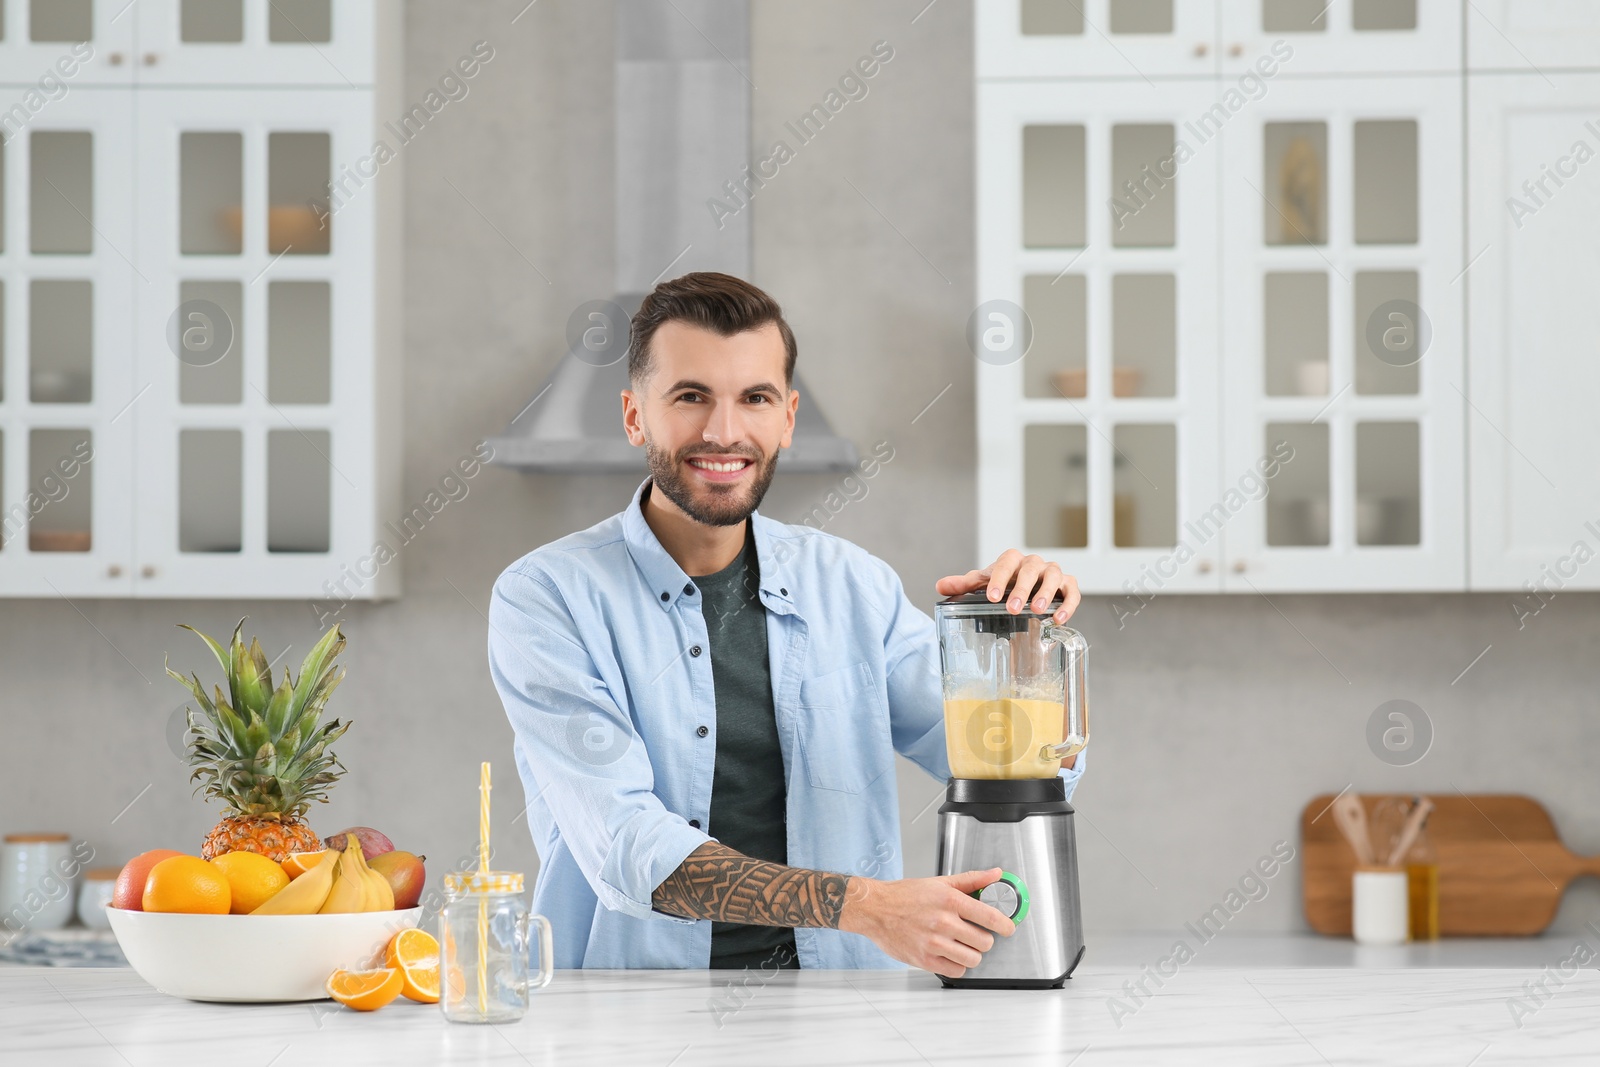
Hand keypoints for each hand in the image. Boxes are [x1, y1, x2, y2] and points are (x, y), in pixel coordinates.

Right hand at [838, 868, 1014, 977]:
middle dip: (983, 939)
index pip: (990, 916)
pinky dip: (957, 964)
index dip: (1005, 925)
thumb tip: (996, 875)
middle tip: (975, 934)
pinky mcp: (924, 960)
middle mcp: (943, 922)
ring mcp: (934, 943)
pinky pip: (956, 970)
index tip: (1008, 928)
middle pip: (985, 942)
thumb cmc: (905, 895)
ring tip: (962, 945)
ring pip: (973, 959)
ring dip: (971, 954)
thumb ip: (972, 880)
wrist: (875, 909)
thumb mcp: (940, 882)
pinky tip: (949, 954)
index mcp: (950, 900)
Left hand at [935, 549, 1080, 622]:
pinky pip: (1072, 592)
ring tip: (1037, 610)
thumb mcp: (984, 584)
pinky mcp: (1067, 586)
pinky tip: (1058, 619)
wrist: (1025, 590)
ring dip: (1046, 593)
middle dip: (1022, 588)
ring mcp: (1052, 573)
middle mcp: (1034, 564)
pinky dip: (1068, 604)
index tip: (992, 597)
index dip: (999, 578)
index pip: (1006, 562)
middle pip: (1030, 569)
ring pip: (1053, 576)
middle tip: (1013, 608)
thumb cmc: (1004, 585)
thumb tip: (941, 586)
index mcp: (1012, 561)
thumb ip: (964, 585)